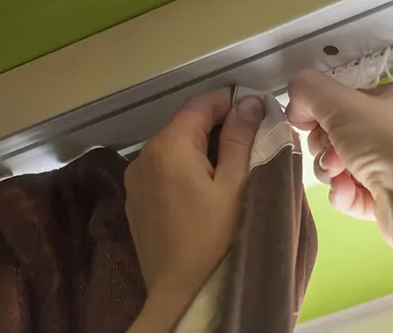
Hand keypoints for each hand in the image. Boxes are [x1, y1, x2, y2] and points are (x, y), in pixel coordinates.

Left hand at [124, 89, 263, 331]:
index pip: (200, 104)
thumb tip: (247, 102)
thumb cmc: (216, 238)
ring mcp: (136, 179)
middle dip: (218, 126)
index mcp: (168, 146)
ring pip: (174, 147)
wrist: (182, 293)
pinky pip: (164, 170)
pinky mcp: (137, 201)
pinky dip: (186, 168)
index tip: (257, 110)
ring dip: (202, 148)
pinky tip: (207, 190)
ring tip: (233, 167)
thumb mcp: (237, 185)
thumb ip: (240, 138)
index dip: (229, 101)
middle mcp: (144, 156)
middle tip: (252, 141)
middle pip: (185, 125)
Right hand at [287, 70, 392, 331]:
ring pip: (348, 163)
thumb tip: (295, 105)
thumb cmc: (388, 141)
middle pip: (346, 132)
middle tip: (328, 153)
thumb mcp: (341, 104)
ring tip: (336, 176)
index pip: (353, 98)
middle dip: (327, 145)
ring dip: (331, 170)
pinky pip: (358, 191)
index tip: (306, 123)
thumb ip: (309, 90)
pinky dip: (346, 192)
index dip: (324, 110)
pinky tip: (346, 194)